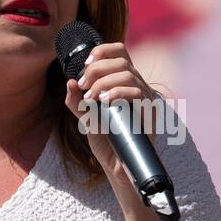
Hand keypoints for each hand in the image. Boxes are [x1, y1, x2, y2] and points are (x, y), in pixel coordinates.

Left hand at [63, 42, 163, 200]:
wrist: (119, 169)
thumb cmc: (106, 143)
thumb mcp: (86, 119)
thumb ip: (76, 102)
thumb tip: (70, 82)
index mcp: (124, 83)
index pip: (119, 51)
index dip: (102, 51)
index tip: (84, 64)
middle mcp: (137, 87)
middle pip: (121, 60)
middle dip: (96, 69)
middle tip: (82, 86)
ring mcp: (145, 99)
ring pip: (128, 74)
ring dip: (104, 82)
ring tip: (91, 99)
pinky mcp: (150, 113)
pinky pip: (137, 92)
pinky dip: (117, 93)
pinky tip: (104, 102)